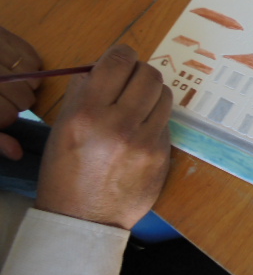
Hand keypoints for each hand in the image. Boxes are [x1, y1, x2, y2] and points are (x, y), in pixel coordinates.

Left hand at [0, 27, 41, 159]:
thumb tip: (18, 153)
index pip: (8, 116)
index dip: (4, 118)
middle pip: (24, 98)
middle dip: (16, 102)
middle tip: (2, 96)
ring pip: (32, 77)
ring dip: (27, 83)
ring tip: (9, 81)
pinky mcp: (1, 33)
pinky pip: (32, 55)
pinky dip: (30, 64)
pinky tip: (16, 67)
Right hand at [35, 44, 172, 229]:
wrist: (85, 219)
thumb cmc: (67, 171)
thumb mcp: (62, 126)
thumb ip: (84, 91)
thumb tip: (105, 66)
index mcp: (87, 114)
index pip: (118, 61)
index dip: (122, 55)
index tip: (122, 61)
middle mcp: (119, 125)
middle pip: (149, 74)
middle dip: (140, 74)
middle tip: (131, 85)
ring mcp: (145, 142)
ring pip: (165, 95)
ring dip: (153, 95)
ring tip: (138, 107)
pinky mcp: (162, 155)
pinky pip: (167, 122)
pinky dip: (156, 120)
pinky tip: (141, 133)